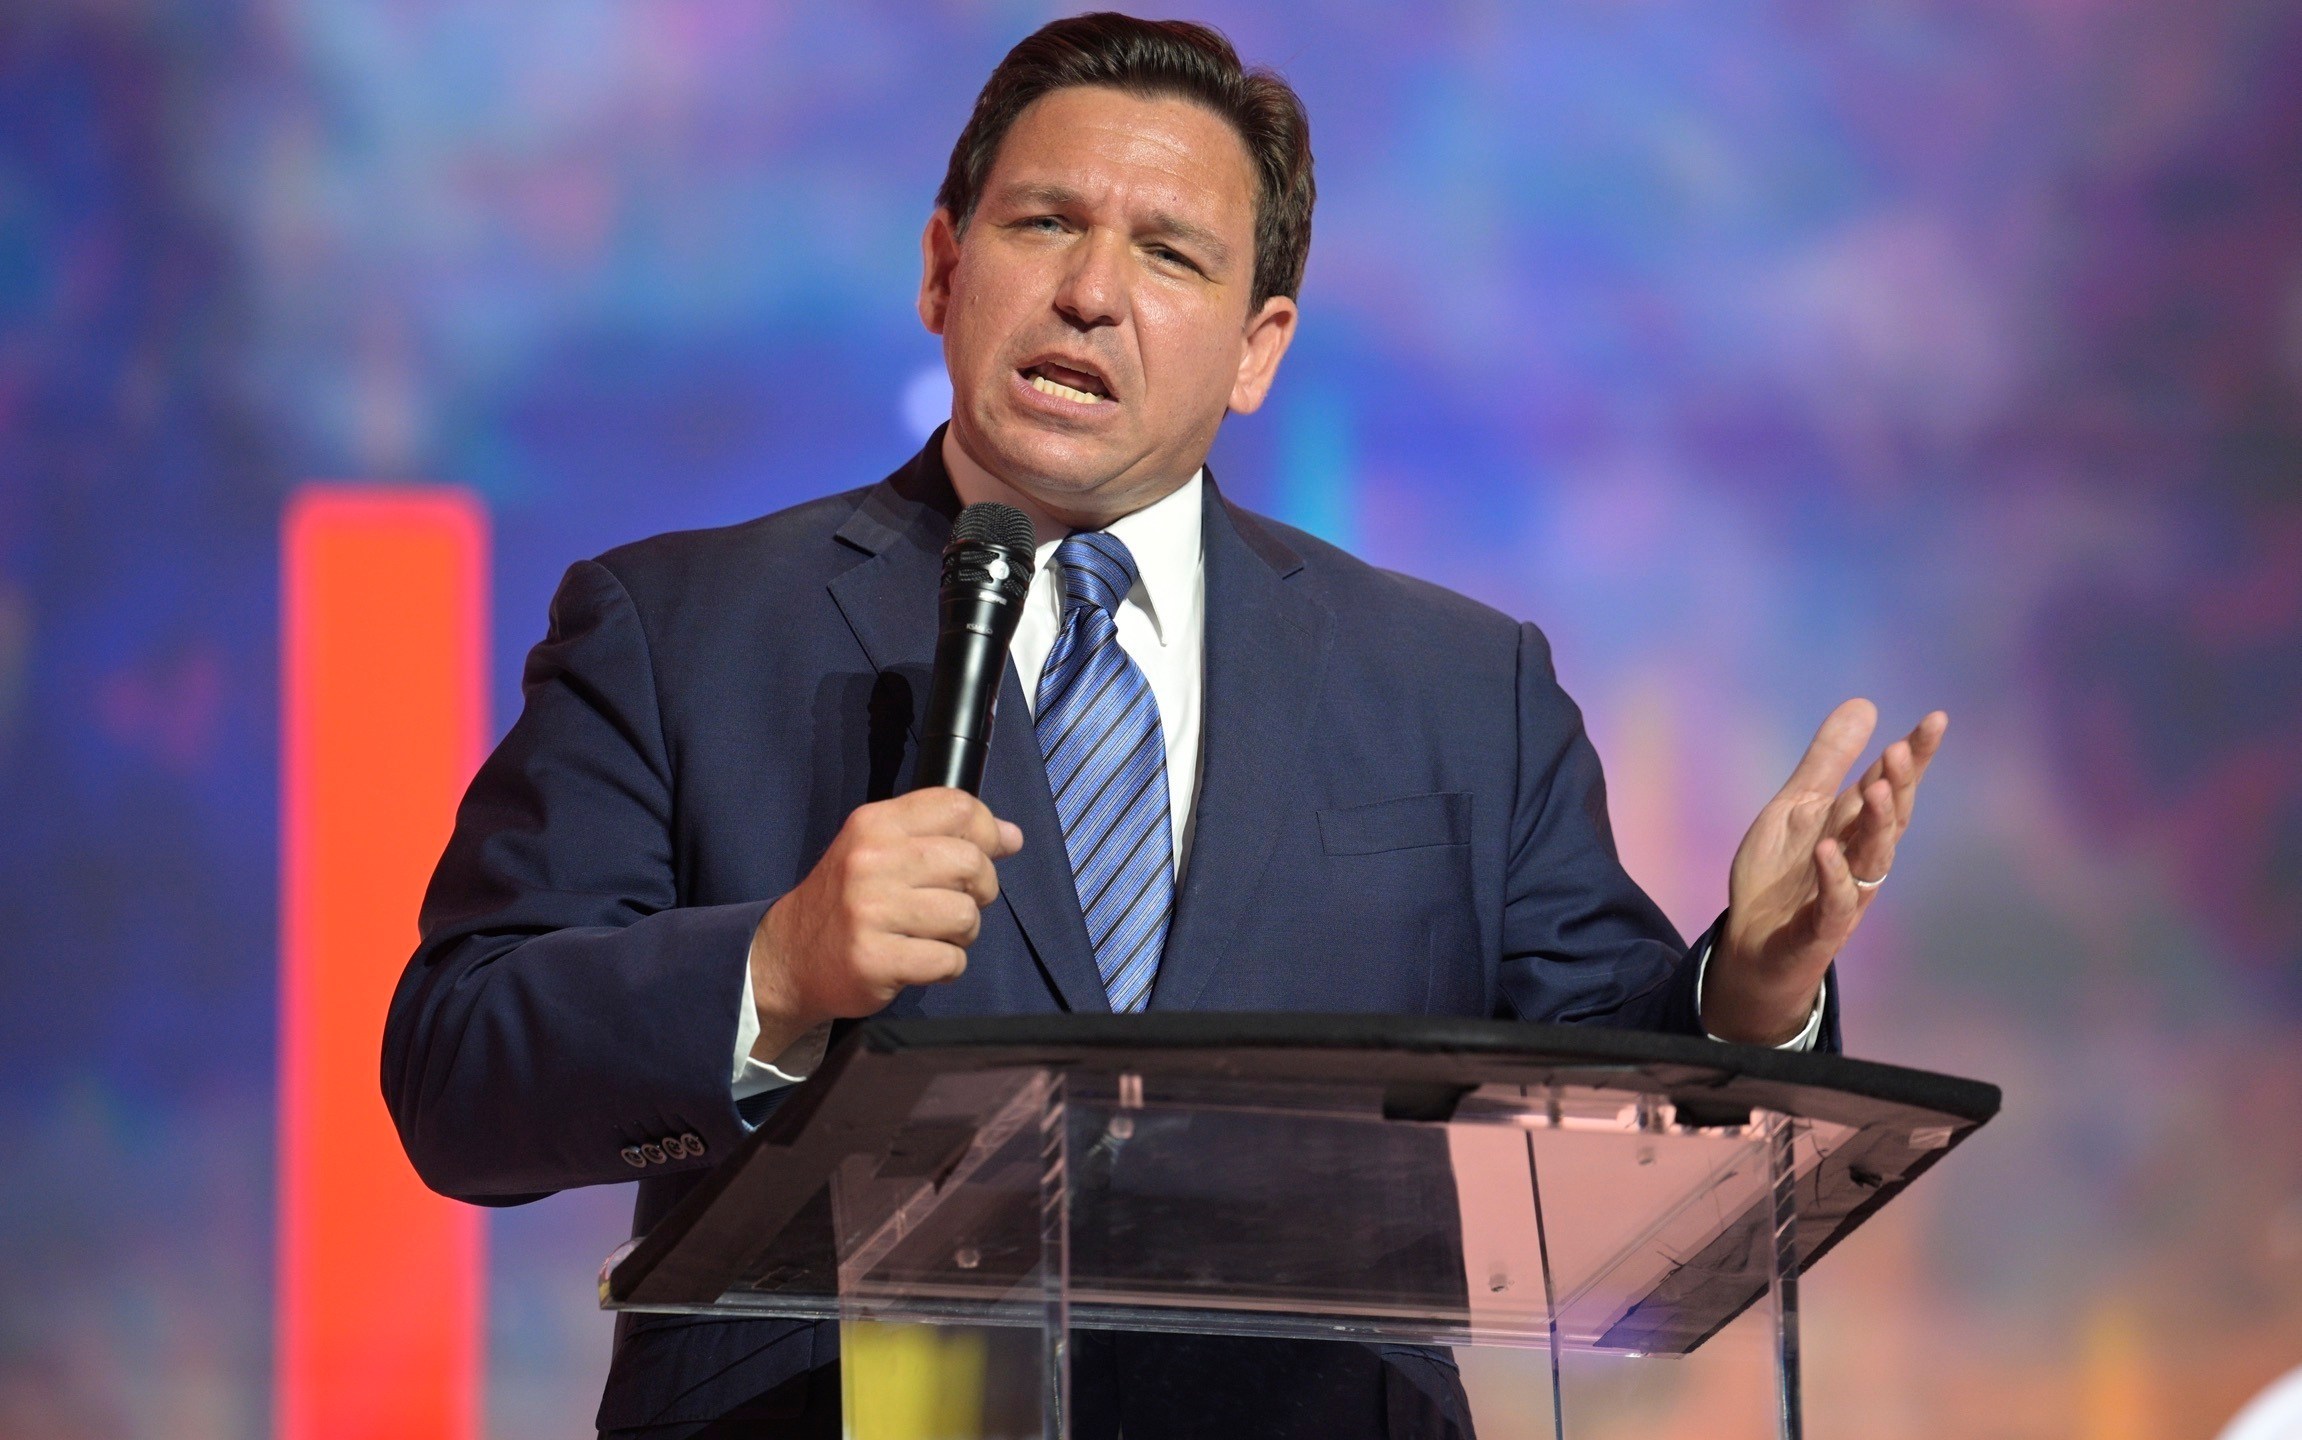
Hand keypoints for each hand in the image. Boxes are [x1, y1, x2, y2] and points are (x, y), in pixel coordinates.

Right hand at [747, 788, 1023, 1059]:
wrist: (789, 957)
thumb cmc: (848, 901)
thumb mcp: (880, 849)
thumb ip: (942, 835)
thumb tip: (1012, 836)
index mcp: (874, 824)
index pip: (957, 806)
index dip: (988, 829)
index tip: (990, 851)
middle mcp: (871, 861)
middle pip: (971, 861)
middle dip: (980, 889)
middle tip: (958, 902)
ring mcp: (870, 911)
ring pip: (965, 915)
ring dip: (962, 933)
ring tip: (934, 935)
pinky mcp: (874, 959)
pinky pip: (949, 960)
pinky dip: (947, 966)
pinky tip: (921, 961)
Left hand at [1706, 700, 1946, 1043]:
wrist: (1752, 945)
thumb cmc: (1781, 875)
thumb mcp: (1798, 805)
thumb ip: (1828, 760)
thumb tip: (1866, 704)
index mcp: (1854, 826)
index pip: (1891, 786)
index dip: (1914, 757)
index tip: (1936, 720)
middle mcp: (1859, 858)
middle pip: (1889, 820)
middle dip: (1897, 787)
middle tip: (1899, 752)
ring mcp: (1845, 894)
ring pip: (1873, 859)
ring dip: (1877, 825)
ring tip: (1875, 789)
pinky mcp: (1820, 928)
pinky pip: (1836, 904)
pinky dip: (1834, 878)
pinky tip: (1828, 850)